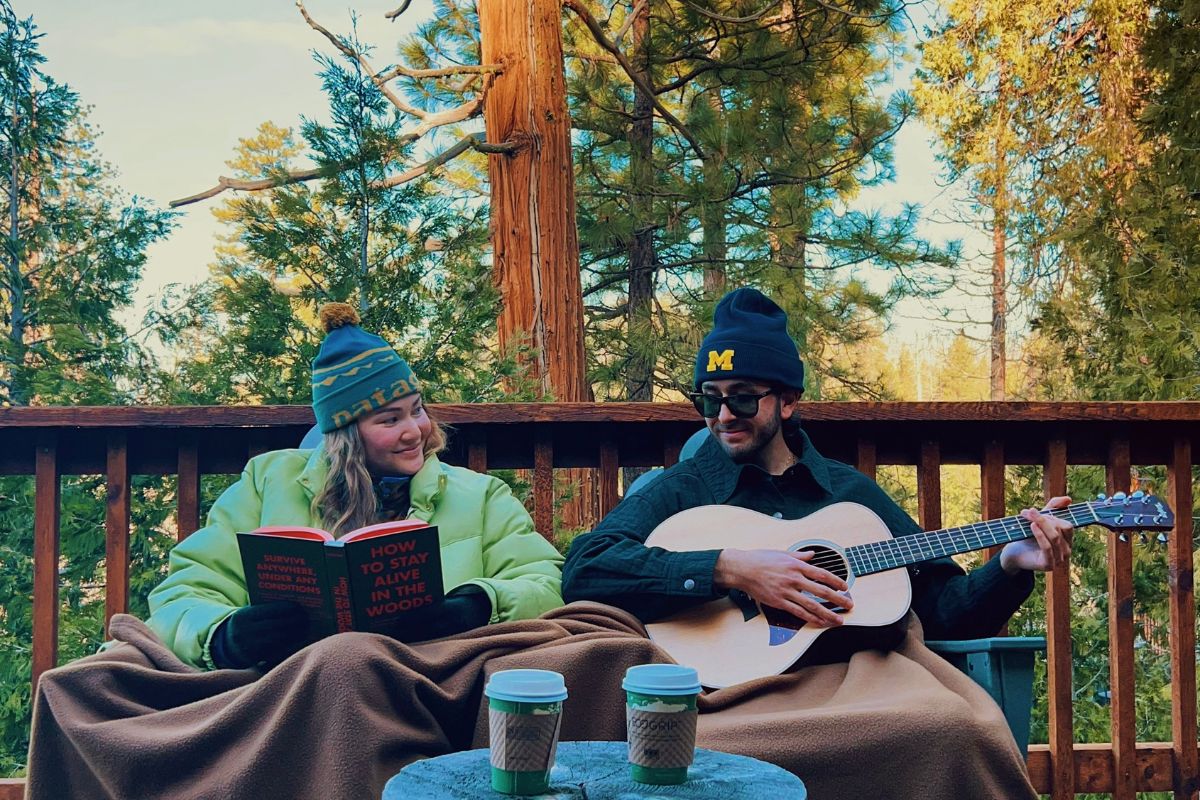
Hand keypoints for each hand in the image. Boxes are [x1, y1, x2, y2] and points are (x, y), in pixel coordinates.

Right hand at [211, 600, 308, 668]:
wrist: (227, 648)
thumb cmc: (246, 626)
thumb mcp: (249, 616)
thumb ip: (265, 611)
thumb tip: (294, 606)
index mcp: (242, 617)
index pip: (269, 611)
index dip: (286, 608)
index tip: (299, 607)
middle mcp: (243, 633)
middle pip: (275, 626)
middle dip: (293, 621)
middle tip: (307, 618)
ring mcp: (248, 648)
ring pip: (278, 640)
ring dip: (294, 634)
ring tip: (306, 629)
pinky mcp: (255, 661)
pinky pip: (276, 652)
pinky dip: (289, 646)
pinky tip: (298, 641)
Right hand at [714, 548, 852, 627]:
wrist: (741, 569)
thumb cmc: (760, 559)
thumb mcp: (781, 553)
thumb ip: (799, 555)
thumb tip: (812, 555)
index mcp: (796, 565)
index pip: (821, 574)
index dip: (836, 581)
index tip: (845, 587)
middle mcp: (793, 578)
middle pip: (821, 591)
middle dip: (838, 599)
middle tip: (850, 605)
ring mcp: (786, 591)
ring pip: (812, 605)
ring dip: (828, 614)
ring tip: (839, 620)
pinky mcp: (779, 602)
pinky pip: (798, 612)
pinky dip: (811, 618)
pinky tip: (820, 622)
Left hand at [1000, 495, 1073, 574]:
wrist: (1013, 554)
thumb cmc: (1028, 536)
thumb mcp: (1040, 520)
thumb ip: (1053, 508)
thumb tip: (1068, 499)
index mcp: (1067, 541)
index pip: (1067, 525)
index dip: (1052, 516)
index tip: (1033, 510)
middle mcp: (1066, 551)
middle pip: (1061, 529)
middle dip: (1044, 518)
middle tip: (1027, 512)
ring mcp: (1059, 560)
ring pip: (1054, 537)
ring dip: (1040, 523)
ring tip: (1028, 516)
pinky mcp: (1048, 565)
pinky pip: (1047, 547)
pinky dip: (1040, 535)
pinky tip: (1032, 526)